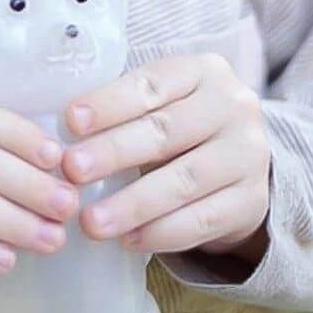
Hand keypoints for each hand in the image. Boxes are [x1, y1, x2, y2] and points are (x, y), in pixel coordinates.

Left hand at [59, 54, 270, 259]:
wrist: (239, 163)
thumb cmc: (179, 126)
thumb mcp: (160, 103)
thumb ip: (122, 109)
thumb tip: (59, 134)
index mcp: (202, 71)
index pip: (151, 84)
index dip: (109, 103)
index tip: (70, 122)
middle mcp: (233, 106)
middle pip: (166, 131)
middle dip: (114, 152)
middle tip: (72, 171)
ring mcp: (249, 155)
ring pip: (184, 180)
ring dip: (133, 204)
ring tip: (91, 222)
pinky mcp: (253, 201)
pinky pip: (204, 220)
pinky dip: (162, 233)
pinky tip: (128, 241)